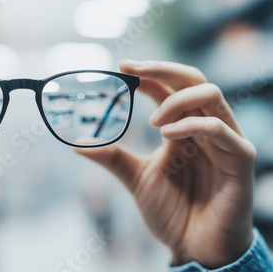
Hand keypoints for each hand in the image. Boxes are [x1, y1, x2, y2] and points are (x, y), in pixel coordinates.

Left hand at [75, 60, 255, 267]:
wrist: (196, 247)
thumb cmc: (173, 212)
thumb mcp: (136, 178)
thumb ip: (112, 157)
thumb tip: (76, 144)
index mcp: (183, 128)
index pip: (169, 88)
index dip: (148, 73)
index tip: (121, 67)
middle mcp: (205, 128)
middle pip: (193, 79)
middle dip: (161, 69)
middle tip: (132, 69)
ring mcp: (225, 140)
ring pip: (210, 94)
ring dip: (175, 98)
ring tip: (152, 121)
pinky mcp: (239, 158)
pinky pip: (219, 127)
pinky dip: (190, 124)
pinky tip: (166, 135)